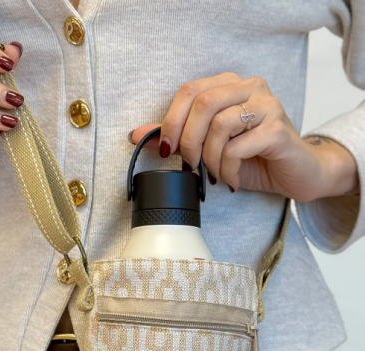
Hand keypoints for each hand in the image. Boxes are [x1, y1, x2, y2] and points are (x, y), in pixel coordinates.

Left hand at [128, 73, 358, 201]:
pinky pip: (238, 147)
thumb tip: (137, 134)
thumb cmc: (253, 159)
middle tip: (190, 165)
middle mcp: (251, 88)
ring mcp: (267, 106)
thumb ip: (177, 137)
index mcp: (231, 85)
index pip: (190, 90)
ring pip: (220, 125)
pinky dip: (227, 169)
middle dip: (188, 141)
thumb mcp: (210, 148)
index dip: (171, 120)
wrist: (297, 174)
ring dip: (209, 158)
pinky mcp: (278, 129)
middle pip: (203, 103)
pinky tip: (231, 179)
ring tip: (214, 174)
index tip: (165, 149)